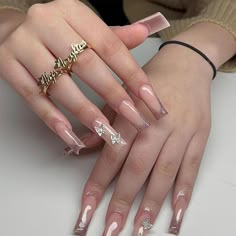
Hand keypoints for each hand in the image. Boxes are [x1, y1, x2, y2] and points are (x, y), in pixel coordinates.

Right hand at [0, 1, 168, 153]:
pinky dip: (52, 117)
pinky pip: (32, 96)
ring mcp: (24, 45)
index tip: (149, 98)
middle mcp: (47, 23)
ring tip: (107, 132)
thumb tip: (144, 33)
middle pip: (87, 65)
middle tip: (135, 119)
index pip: (110, 45)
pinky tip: (71, 134)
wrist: (10, 28)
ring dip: (86, 112)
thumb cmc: (56, 31)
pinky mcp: (6, 65)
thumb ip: (113, 35)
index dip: (132, 74)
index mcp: (72, 12)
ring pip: (60, 84)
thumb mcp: (84, 28)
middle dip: (114, 95)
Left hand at [74, 42, 212, 234]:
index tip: (88, 207)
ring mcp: (181, 132)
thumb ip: (102, 121)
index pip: (112, 155)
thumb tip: (80, 146)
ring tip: (140, 229)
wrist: (186, 64)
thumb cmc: (151, 78)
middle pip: (137, 169)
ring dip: (151, 204)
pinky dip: (183, 192)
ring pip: (164, 173)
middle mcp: (157, 125)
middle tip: (111, 229)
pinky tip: (175, 213)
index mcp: (134, 112)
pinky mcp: (199, 136)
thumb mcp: (121, 93)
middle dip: (122, 202)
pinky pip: (191, 168)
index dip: (99, 183)